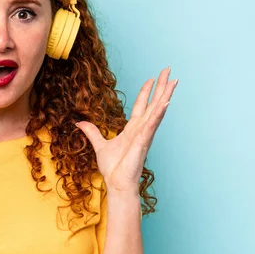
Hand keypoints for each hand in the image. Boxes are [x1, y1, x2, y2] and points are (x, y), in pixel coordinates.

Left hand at [75, 67, 177, 194]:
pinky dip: (159, 113)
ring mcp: (144, 134)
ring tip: (174, 81)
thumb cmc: (113, 168)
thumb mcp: (99, 145)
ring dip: (165, 95)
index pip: (141, 106)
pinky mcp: (143, 141)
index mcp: (132, 129)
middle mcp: (141, 129)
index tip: (152, 78)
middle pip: (153, 103)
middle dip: (161, 87)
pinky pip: (152, 124)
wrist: (116, 183)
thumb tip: (80, 122)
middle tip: (169, 70)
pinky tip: (166, 101)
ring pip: (157, 110)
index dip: (146, 92)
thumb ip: (92, 132)